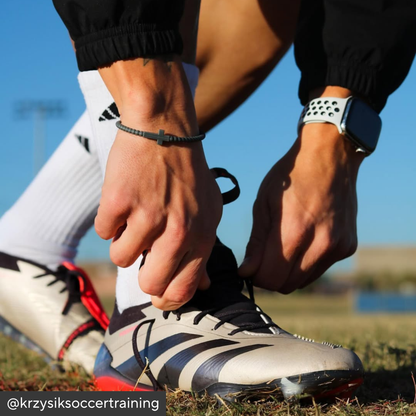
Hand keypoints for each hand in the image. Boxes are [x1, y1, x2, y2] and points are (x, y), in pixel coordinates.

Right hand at [95, 57, 222, 309]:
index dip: (167, 300)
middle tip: (144, 253)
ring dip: (124, 240)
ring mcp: (148, 216)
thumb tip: (201, 286)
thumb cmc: (187, 174)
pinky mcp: (119, 202)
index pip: (182, 290)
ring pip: (121, 259)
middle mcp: (178, 231)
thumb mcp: (208, 212)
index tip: (158, 294)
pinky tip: (125, 200)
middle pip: (149, 285)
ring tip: (136, 216)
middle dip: (142, 275)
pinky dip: (110, 220)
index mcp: (201, 236)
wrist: (164, 130)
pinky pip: (104, 232)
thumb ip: (203, 251)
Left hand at [239, 122, 363, 292]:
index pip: (270, 278)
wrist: (330, 156)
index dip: (256, 275)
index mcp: (295, 231)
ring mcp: (338, 246)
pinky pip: (320, 269)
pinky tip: (305, 239)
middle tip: (265, 256)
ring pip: (303, 281)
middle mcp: (321, 244)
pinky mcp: (349, 246)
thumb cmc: (291, 177)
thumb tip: (246, 273)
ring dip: (289, 271)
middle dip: (271, 276)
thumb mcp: (264, 204)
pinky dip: (307, 263)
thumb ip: (256, 242)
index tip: (252, 265)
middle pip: (286, 285)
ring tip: (285, 245)